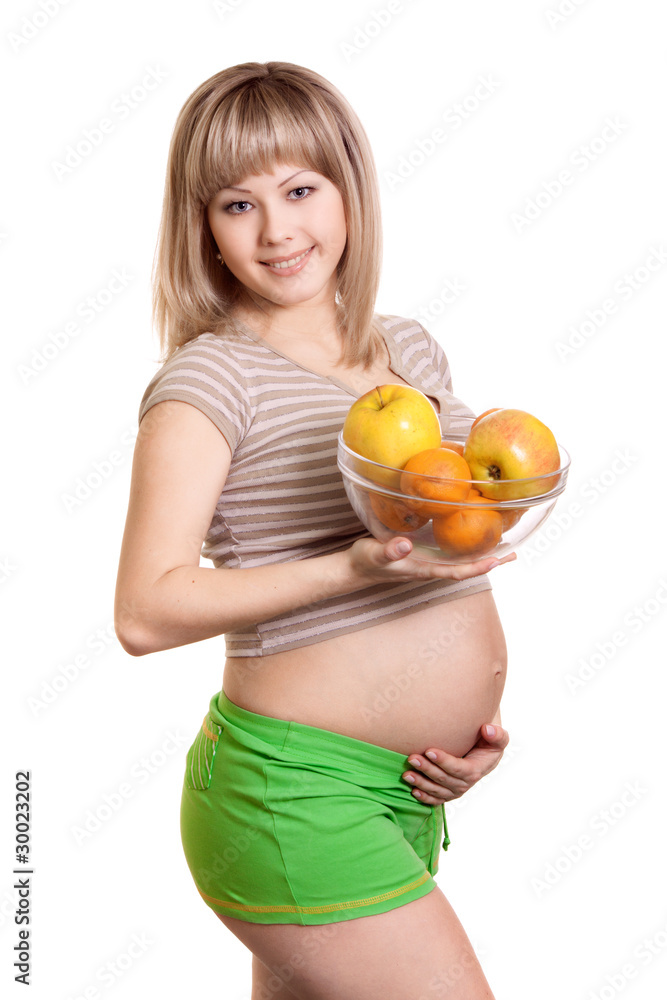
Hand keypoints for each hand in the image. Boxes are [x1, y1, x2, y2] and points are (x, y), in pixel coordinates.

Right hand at [348, 535, 515, 585]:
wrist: (355, 569)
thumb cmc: (365, 562)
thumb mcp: (374, 554)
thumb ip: (390, 550)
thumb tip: (407, 545)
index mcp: (423, 569)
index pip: (456, 571)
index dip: (477, 567)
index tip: (497, 560)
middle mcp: (429, 568)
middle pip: (466, 568)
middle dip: (489, 562)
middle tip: (513, 553)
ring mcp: (427, 564)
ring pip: (460, 561)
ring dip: (481, 556)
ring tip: (502, 547)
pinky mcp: (422, 556)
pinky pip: (450, 554)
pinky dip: (465, 549)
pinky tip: (471, 539)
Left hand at [401, 724, 509, 803]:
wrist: (484, 753)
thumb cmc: (489, 743)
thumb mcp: (498, 738)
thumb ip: (497, 735)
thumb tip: (487, 729)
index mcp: (477, 770)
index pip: (459, 769)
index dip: (445, 762)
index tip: (429, 751)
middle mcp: (466, 783)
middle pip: (445, 780)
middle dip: (428, 770)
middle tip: (412, 758)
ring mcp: (456, 790)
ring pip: (438, 790)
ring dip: (421, 783)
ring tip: (407, 774)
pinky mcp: (448, 793)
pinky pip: (436, 799)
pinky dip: (425, 798)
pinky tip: (413, 791)